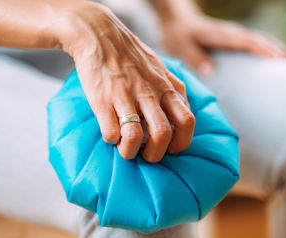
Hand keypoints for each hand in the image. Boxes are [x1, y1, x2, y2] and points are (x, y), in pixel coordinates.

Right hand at [56, 1, 194, 161]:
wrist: (98, 34)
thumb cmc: (131, 54)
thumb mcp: (160, 67)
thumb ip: (175, 88)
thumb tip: (185, 108)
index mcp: (165, 88)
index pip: (186, 121)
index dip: (182, 142)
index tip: (172, 148)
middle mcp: (148, 94)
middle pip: (163, 135)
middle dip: (157, 154)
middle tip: (148, 155)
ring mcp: (125, 97)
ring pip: (136, 138)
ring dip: (132, 152)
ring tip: (128, 150)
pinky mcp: (102, 101)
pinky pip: (110, 133)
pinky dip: (112, 141)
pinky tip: (111, 134)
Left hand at [159, 10, 285, 75]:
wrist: (178, 23)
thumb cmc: (178, 37)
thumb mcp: (180, 47)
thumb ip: (194, 57)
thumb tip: (211, 71)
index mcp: (220, 35)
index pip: (245, 41)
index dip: (261, 49)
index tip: (277, 58)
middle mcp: (232, 33)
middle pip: (261, 40)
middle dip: (280, 51)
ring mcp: (237, 36)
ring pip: (263, 41)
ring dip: (281, 51)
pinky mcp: (237, 41)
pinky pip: (258, 45)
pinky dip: (272, 52)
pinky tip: (282, 62)